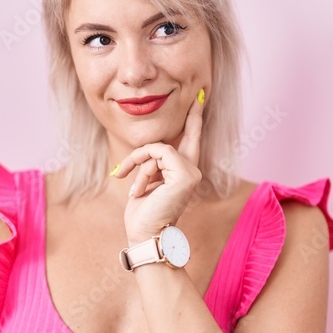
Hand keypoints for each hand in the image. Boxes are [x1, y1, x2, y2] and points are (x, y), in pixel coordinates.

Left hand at [112, 90, 204, 242]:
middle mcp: (192, 171)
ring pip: (159, 148)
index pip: (190, 144)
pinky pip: (157, 152)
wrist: (145, 235)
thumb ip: (152, 166)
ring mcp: (191, 173)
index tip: (198, 104)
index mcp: (183, 174)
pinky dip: (141, 165)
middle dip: (194, 116)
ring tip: (133, 187)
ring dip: (138, 163)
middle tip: (199, 97)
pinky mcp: (184, 175)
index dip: (194, 124)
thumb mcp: (146, 184)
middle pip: (191, 136)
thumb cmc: (143, 216)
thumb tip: (151, 151)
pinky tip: (138, 188)